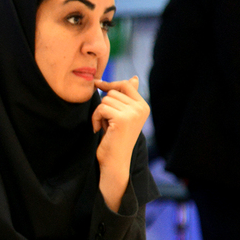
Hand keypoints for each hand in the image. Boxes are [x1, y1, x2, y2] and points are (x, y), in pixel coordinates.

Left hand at [92, 76, 149, 210]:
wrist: (114, 161)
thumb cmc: (115, 138)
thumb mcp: (122, 115)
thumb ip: (127, 97)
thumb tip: (134, 78)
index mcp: (143, 106)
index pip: (125, 84)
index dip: (110, 84)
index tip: (98, 84)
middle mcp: (141, 108)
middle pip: (112, 92)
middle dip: (104, 105)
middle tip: (106, 121)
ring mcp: (133, 113)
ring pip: (105, 100)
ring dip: (99, 113)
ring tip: (104, 126)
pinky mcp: (122, 119)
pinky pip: (101, 108)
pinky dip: (95, 118)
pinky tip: (99, 129)